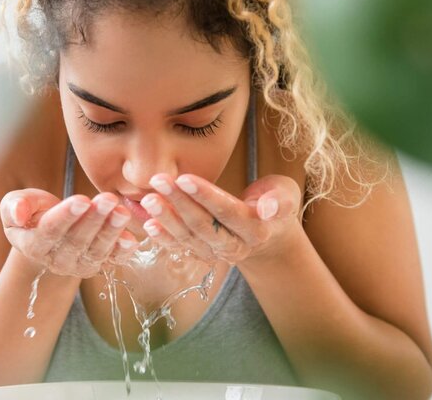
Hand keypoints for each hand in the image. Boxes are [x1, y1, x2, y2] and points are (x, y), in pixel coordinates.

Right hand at [0, 189, 138, 276]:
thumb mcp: (15, 203)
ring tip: (121, 212)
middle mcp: (57, 260)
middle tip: (108, 199)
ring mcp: (79, 264)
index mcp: (33, 244)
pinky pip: (113, 260)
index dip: (66, 216)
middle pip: (77, 241)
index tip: (82, 200)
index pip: (50, 231)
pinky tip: (131, 239)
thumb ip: (14, 206)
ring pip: (97, 250)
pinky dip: (122, 251)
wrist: (49, 228)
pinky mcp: (99, 263)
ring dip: (111, 231)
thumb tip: (17, 213)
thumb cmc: (32, 211)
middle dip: (94, 220)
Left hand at [139, 173, 301, 263]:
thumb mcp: (286, 195)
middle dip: (178, 203)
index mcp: (256, 230)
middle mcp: (235, 247)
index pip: (227, 212)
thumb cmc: (276, 202)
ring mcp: (216, 253)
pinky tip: (146, 223)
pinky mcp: (201, 253)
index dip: (205, 196)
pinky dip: (161, 235)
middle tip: (159, 181)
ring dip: (165, 218)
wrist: (270, 232)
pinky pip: (178, 246)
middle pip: (202, 225)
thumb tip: (269, 208)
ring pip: (187, 237)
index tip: (184, 178)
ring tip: (148, 199)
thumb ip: (279, 200)